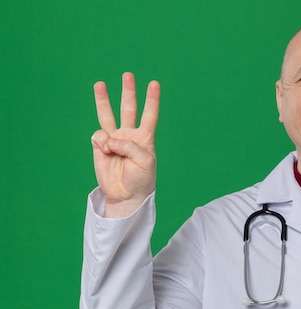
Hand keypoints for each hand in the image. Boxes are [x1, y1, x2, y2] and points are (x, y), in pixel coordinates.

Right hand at [91, 72, 159, 217]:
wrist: (125, 195)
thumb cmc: (141, 179)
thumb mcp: (144, 162)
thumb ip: (130, 147)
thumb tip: (110, 139)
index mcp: (145, 138)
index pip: (150, 115)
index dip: (152, 99)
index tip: (154, 83)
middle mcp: (129, 135)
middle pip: (129, 108)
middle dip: (128, 92)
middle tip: (128, 75)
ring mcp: (114, 139)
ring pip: (108, 115)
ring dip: (103, 100)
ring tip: (99, 84)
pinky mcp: (100, 146)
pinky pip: (98, 135)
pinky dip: (101, 140)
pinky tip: (106, 150)